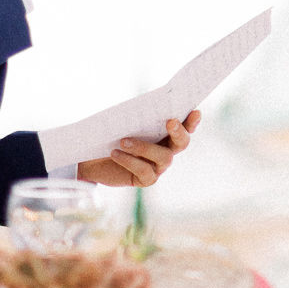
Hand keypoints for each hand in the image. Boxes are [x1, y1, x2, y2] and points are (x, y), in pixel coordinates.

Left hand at [77, 112, 199, 187]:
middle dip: (179, 131)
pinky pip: (145, 171)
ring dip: (144, 147)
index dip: (192, 120)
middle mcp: (167, 149)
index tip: (195, 111)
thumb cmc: (112, 134)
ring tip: (123, 140)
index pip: (185, 126)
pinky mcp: (147, 180)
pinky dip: (129, 160)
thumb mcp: (124, 121)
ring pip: (164, 157)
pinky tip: (115, 153)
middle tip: (170, 121)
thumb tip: (146, 107)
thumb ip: (139, 115)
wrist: (93, 158)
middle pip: (182, 143)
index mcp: (166, 132)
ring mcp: (159, 166)